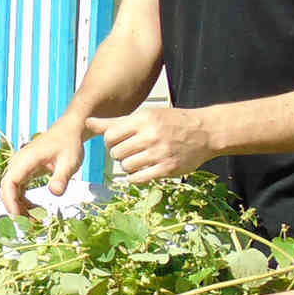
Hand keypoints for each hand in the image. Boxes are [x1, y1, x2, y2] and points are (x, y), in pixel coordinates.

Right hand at [0, 121, 85, 214]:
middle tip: (28, 226)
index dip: (10, 201)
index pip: (9, 183)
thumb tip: (55, 193)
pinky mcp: (24, 171)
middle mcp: (18, 163)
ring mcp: (20, 167)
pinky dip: (23, 202)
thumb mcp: (69, 162)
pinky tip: (35, 210)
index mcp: (26, 160)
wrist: (69, 132)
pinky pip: (18, 190)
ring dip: (18, 207)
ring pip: (11, 191)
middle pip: (7, 189)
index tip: (18, 217)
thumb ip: (61, 177)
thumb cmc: (69, 145)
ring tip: (33, 221)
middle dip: (14, 208)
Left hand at [86, 106, 215, 182]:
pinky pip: (138, 178)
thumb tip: (88, 122)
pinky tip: (140, 171)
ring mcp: (159, 153)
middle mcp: (151, 136)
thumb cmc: (172, 122)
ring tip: (137, 160)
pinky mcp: (167, 169)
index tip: (117, 142)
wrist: (205, 132)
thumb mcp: (145, 115)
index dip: (110, 141)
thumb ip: (115, 122)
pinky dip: (135, 177)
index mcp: (144, 120)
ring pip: (126, 166)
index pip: (110, 135)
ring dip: (127, 166)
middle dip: (118, 154)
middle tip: (128, 151)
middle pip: (116, 152)